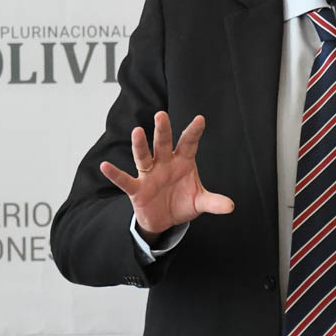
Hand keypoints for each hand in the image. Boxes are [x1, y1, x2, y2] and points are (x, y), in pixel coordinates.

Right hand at [100, 111, 234, 242]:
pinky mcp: (137, 189)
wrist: (165, 220)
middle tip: (161, 115)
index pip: (188, 143)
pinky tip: (105, 166)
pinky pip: (125, 180)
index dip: (194, 132)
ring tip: (137, 131)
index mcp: (182, 161)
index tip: (200, 119)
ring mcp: (149, 174)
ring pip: (144, 156)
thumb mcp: (200, 203)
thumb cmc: (182, 203)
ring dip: (140, 145)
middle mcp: (164, 163)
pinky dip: (115, 174)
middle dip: (162, 131)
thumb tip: (231, 206)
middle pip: (163, 144)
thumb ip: (214, 202)